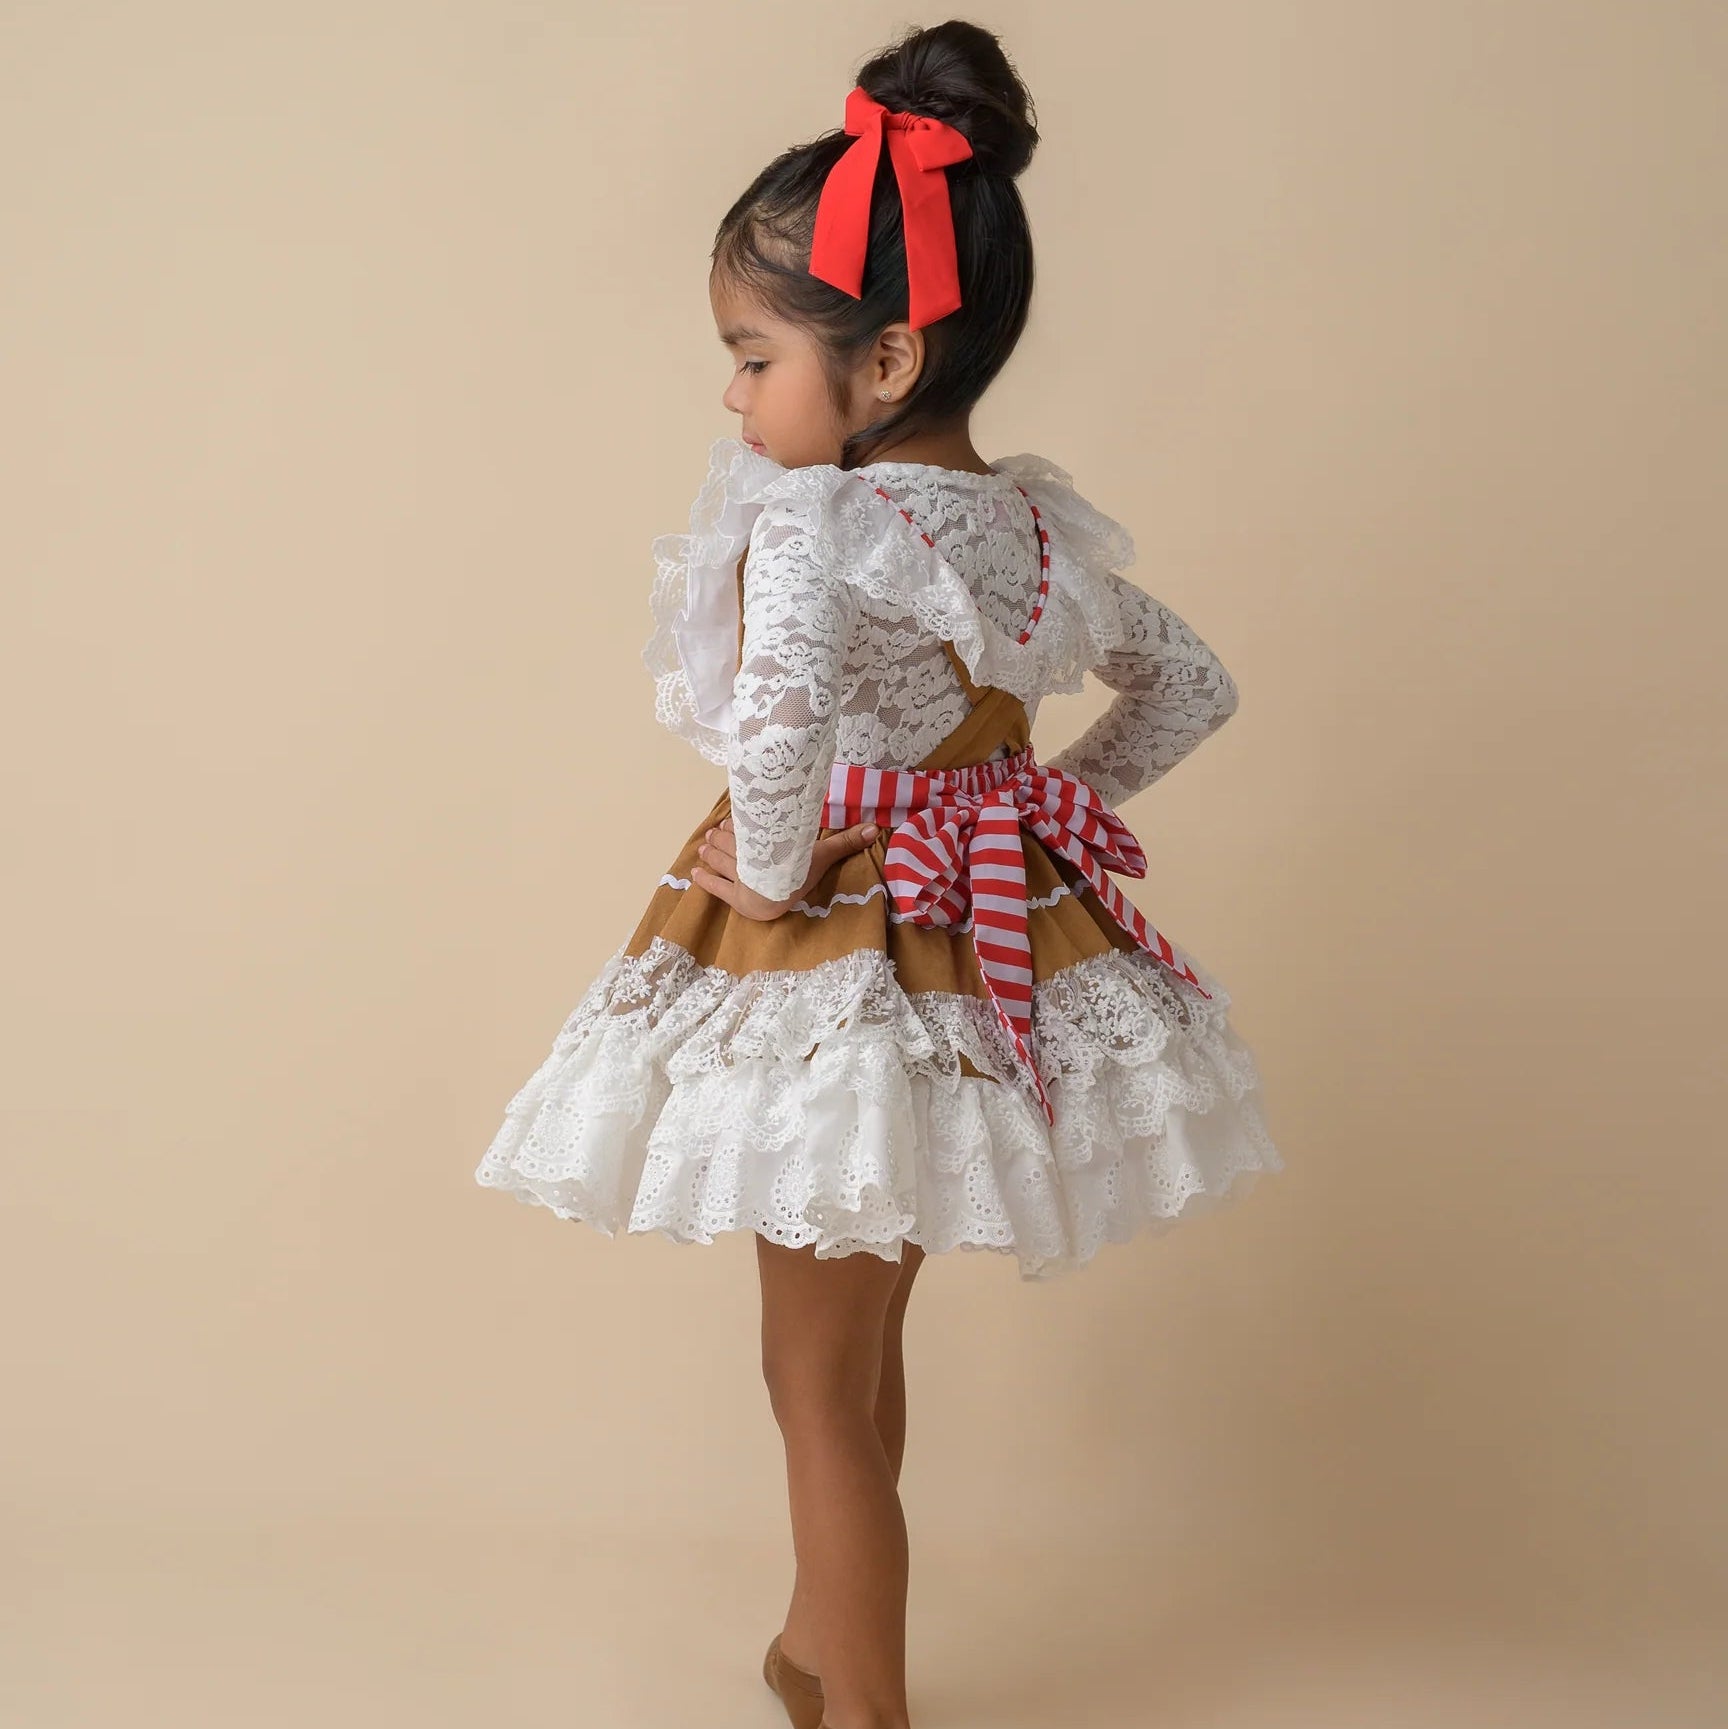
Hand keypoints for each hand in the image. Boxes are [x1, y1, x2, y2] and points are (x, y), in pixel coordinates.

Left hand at [691, 815, 881, 920]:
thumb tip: (875, 827)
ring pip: (721, 860)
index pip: (750, 833)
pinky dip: (705, 880)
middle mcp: (749, 860)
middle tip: (713, 832)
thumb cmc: (800, 874)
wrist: (779, 899)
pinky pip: (716, 887)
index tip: (728, 821)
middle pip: (732, 845)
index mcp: (767, 848)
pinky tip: (695, 873)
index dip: (737, 827)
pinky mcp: (733, 898)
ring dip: (712, 851)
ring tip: (705, 843)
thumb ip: (847, 842)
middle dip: (721, 838)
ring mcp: (739, 879)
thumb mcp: (823, 854)